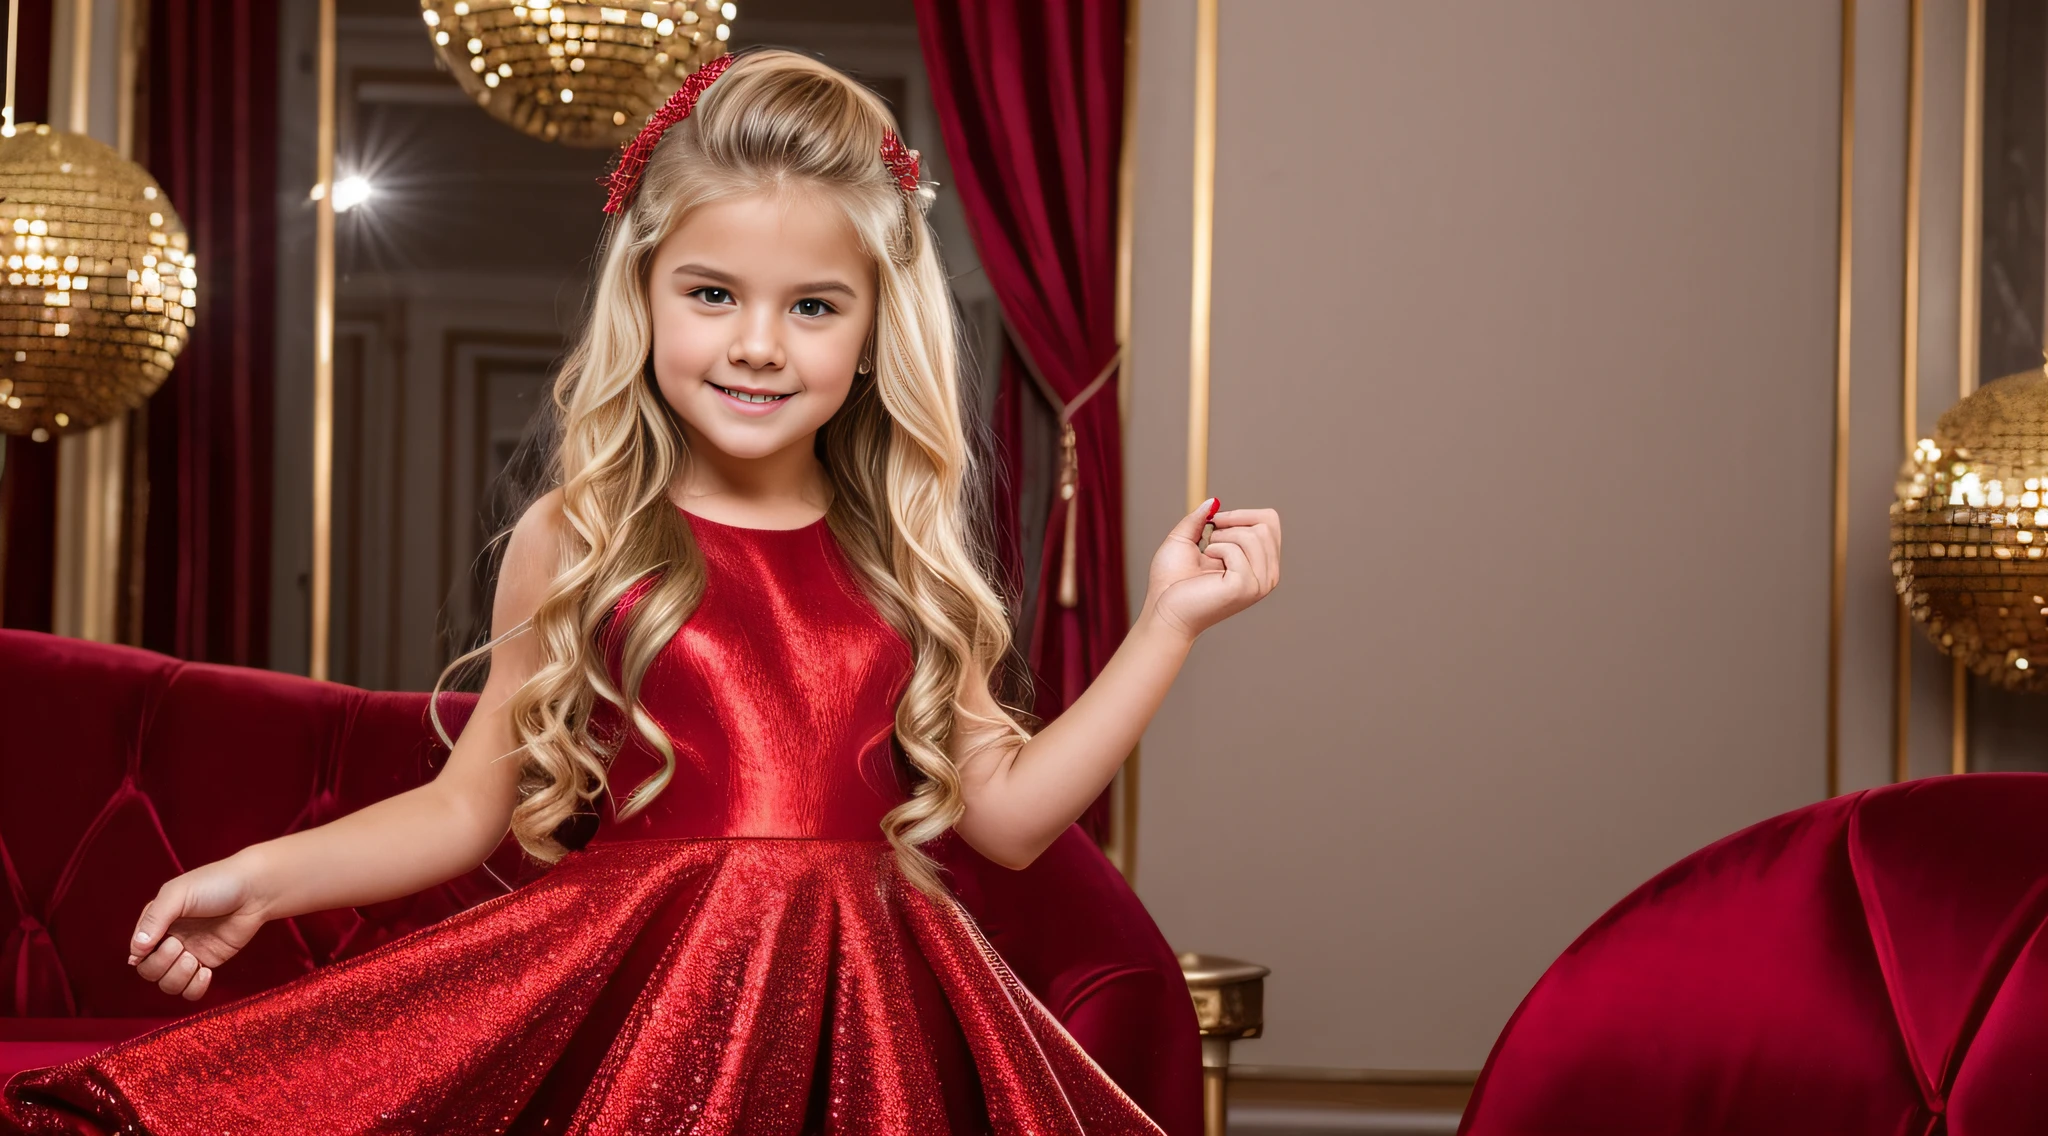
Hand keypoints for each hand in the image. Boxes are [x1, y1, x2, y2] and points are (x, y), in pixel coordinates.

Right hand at [127, 854, 270, 1000]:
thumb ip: (154, 919)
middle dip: (161, 964)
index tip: (162, 941)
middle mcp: (170, 939)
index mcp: (157, 921)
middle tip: (178, 945)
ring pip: (168, 984)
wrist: (255, 890)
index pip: (137, 950)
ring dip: (177, 977)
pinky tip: (205, 971)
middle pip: (149, 972)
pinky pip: (191, 990)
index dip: (142, 954)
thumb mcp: (178, 893)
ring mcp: (189, 953)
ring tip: (194, 959)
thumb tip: (137, 950)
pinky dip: (194, 988)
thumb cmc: (217, 883)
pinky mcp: (209, 962)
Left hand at [1142, 497, 1281, 640]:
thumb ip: (1200, 518)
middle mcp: (1266, 575)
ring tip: (1207, 555)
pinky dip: (1216, 549)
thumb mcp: (1185, 539)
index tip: (1215, 522)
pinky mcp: (1245, 587)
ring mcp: (1259, 584)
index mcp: (1260, 564)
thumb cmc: (1171, 582)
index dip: (1242, 514)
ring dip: (1222, 537)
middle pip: (1266, 525)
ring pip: (1254, 535)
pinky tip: (1207, 566)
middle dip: (1233, 522)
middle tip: (1209, 539)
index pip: (1270, 522)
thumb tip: (1213, 501)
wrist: (1162, 608)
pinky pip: (1236, 550)